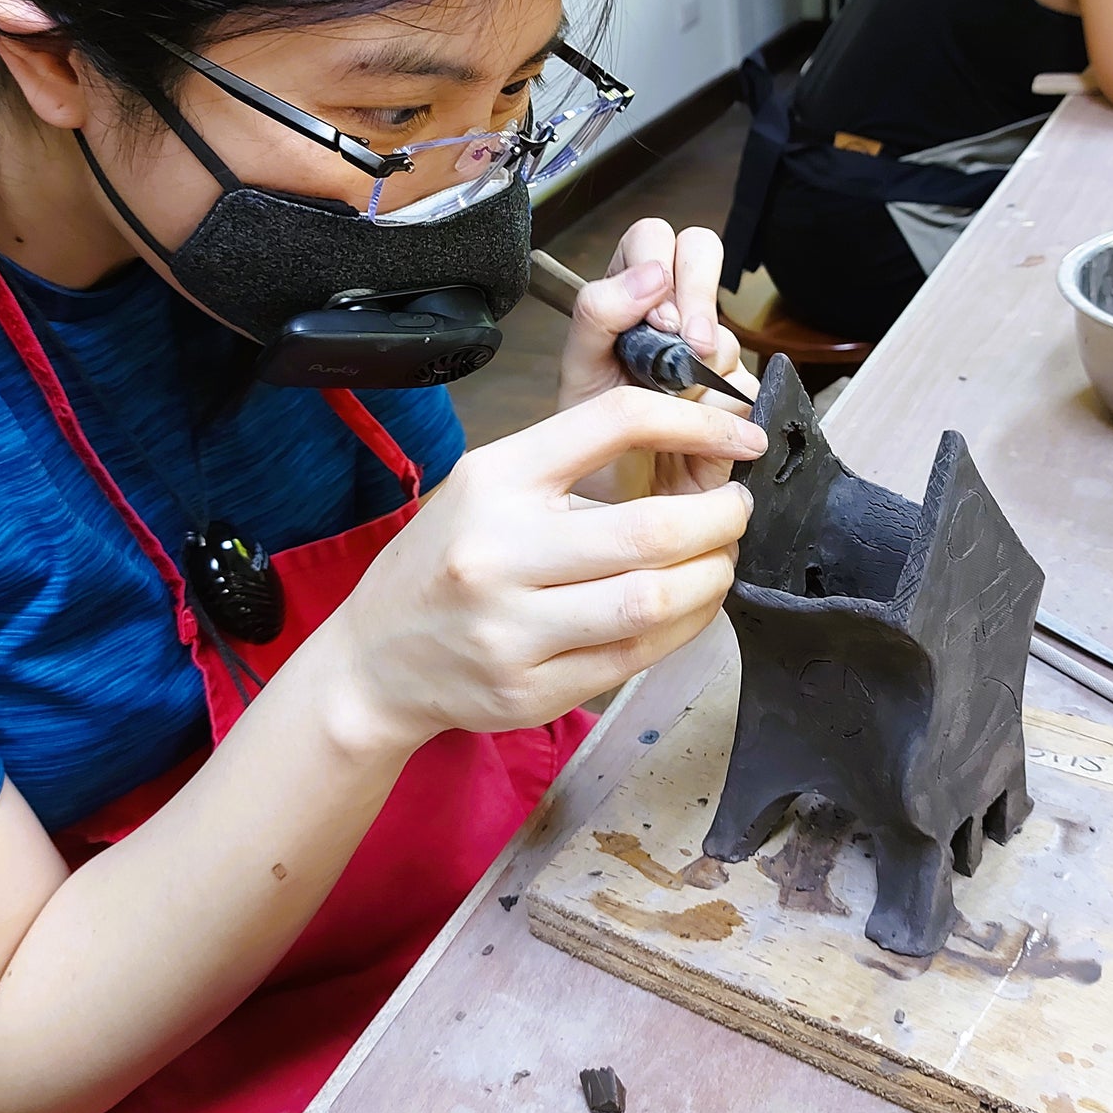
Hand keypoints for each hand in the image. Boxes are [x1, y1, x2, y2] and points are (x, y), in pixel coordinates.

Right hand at [336, 388, 765, 739]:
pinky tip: (691, 604)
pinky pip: (637, 656)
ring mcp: (513, 629)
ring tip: (720, 558)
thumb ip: (574, 462)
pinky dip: (685, 626)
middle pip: (651, 528)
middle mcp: (500, 552)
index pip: (615, 421)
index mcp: (495, 478)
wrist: (373, 660)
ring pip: (654, 600)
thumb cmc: (445, 559)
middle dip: (720, 516)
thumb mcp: (487, 483)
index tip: (739, 433)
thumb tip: (692, 447)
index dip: (696, 422)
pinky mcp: (531, 691)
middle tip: (736, 508)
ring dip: (712, 576)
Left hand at [555, 219, 759, 499]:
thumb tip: (650, 274)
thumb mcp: (580, 372)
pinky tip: (698, 437)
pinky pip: (744, 391)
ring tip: (669, 416)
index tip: (659, 318)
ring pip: (723, 335)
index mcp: (626, 297)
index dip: (662, 267)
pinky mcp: (737, 399)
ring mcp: (707, 356)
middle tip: (690, 345)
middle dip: (699, 295)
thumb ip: (601, 314)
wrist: (618, 505)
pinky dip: (718, 417)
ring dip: (697, 378)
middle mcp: (671, 317)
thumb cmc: (588, 438)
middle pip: (702, 252)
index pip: (653, 239)